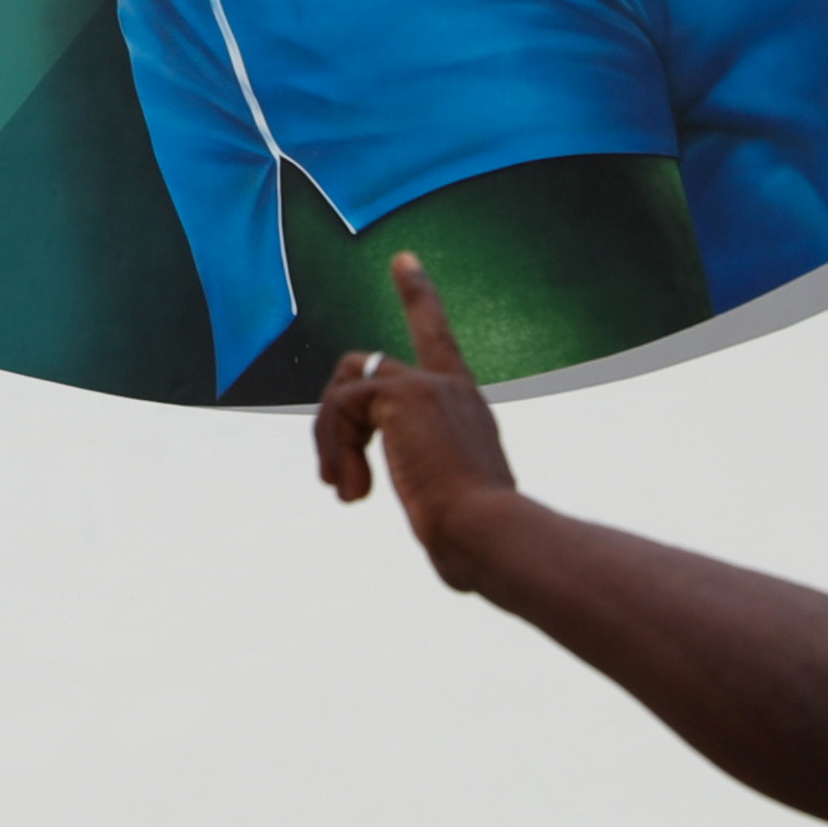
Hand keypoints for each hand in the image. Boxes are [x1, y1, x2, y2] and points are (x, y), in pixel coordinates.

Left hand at [313, 256, 526, 586]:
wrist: (495, 535)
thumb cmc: (487, 548)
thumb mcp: (464, 521)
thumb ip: (452, 521)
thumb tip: (457, 567)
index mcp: (466, 408)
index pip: (437, 338)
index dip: (418, 297)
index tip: (403, 260)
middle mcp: (450, 386)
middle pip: (363, 367)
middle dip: (335, 418)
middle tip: (340, 481)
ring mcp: (428, 385)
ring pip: (344, 393)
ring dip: (332, 445)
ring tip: (348, 492)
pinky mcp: (404, 395)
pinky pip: (341, 409)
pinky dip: (334, 450)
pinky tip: (354, 492)